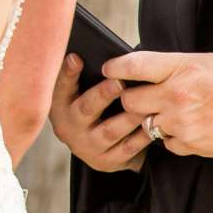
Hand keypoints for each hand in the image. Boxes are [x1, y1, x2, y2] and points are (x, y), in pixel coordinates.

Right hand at [48, 56, 152, 172]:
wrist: (93, 147)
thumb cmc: (91, 108)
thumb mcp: (78, 94)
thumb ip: (84, 77)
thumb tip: (92, 52)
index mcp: (60, 106)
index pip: (61, 87)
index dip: (67, 73)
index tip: (76, 57)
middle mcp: (69, 127)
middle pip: (86, 109)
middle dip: (103, 95)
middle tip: (118, 82)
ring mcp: (87, 146)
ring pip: (110, 131)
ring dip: (128, 117)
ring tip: (144, 105)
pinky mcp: (106, 161)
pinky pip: (127, 148)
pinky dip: (141, 136)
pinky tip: (152, 124)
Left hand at [106, 51, 212, 160]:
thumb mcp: (210, 62)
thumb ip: (177, 67)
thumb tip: (153, 69)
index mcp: (182, 68)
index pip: (134, 65)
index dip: (116, 67)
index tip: (110, 69)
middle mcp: (176, 95)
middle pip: (130, 100)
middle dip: (132, 98)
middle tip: (141, 96)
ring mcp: (181, 122)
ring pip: (146, 123)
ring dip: (153, 119)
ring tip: (172, 113)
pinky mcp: (190, 144)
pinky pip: (166, 143)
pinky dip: (172, 137)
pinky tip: (188, 128)